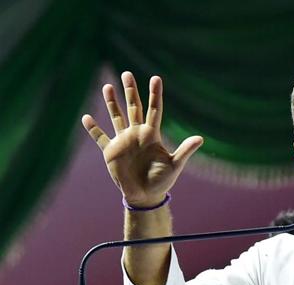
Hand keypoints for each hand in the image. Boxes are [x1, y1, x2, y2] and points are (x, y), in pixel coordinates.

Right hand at [82, 72, 202, 206]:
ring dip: (111, 103)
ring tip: (107, 86)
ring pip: (116, 117)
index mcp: (152, 135)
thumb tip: (200, 139)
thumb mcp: (175, 165)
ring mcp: (123, 141)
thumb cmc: (162, 181)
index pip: (154, 110)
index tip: (156, 78)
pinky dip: (93, 129)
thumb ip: (185, 151)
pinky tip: (86, 118)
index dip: (155, 94)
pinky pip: (100, 138)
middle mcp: (137, 134)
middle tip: (126, 73)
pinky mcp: (111, 152)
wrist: (145, 196)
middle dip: (130, 91)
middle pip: (133, 108)